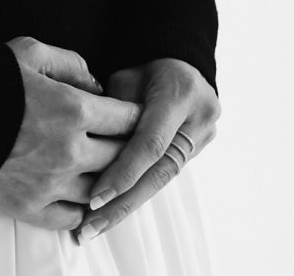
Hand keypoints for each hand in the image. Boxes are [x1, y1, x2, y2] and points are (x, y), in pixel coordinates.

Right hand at [0, 37, 139, 231]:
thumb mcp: (28, 52)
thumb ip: (70, 63)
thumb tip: (96, 85)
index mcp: (73, 109)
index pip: (128, 119)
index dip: (134, 116)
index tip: (129, 116)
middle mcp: (70, 150)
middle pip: (121, 157)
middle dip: (125, 147)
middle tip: (118, 142)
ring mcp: (50, 183)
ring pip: (100, 190)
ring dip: (104, 180)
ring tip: (99, 170)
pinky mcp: (28, 207)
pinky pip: (70, 218)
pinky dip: (80, 209)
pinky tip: (79, 199)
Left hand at [75, 57, 218, 242]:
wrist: (181, 65)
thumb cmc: (144, 68)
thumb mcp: (125, 77)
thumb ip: (112, 111)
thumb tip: (89, 148)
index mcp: (180, 94)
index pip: (150, 144)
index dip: (122, 173)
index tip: (94, 198)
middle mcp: (199, 118)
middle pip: (158, 171)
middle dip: (122, 202)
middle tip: (90, 226)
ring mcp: (204, 136)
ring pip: (162, 180)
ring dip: (127, 205)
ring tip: (95, 227)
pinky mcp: (200, 150)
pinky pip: (164, 176)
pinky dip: (137, 194)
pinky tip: (113, 213)